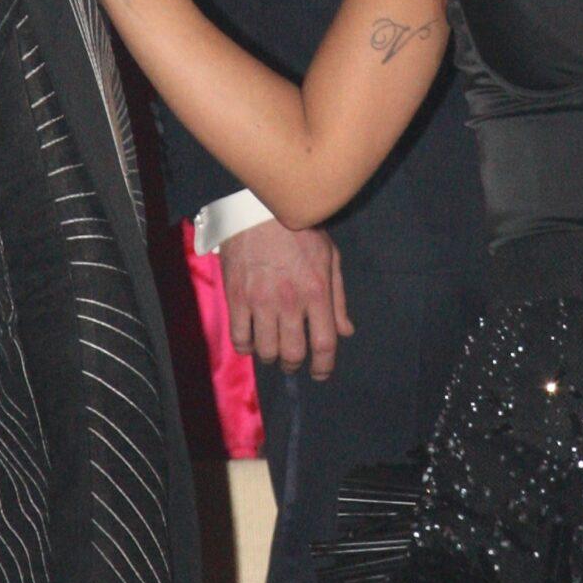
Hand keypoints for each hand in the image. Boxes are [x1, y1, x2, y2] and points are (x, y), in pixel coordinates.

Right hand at [220, 220, 352, 379]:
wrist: (259, 209)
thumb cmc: (299, 231)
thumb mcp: (329, 258)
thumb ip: (338, 298)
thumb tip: (346, 331)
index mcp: (316, 292)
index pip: (324, 343)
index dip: (324, 366)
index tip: (320, 373)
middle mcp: (289, 301)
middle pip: (293, 353)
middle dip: (295, 364)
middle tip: (293, 360)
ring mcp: (260, 301)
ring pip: (266, 350)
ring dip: (271, 357)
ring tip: (272, 350)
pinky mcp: (236, 297)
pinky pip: (239, 337)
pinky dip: (246, 346)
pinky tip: (251, 340)